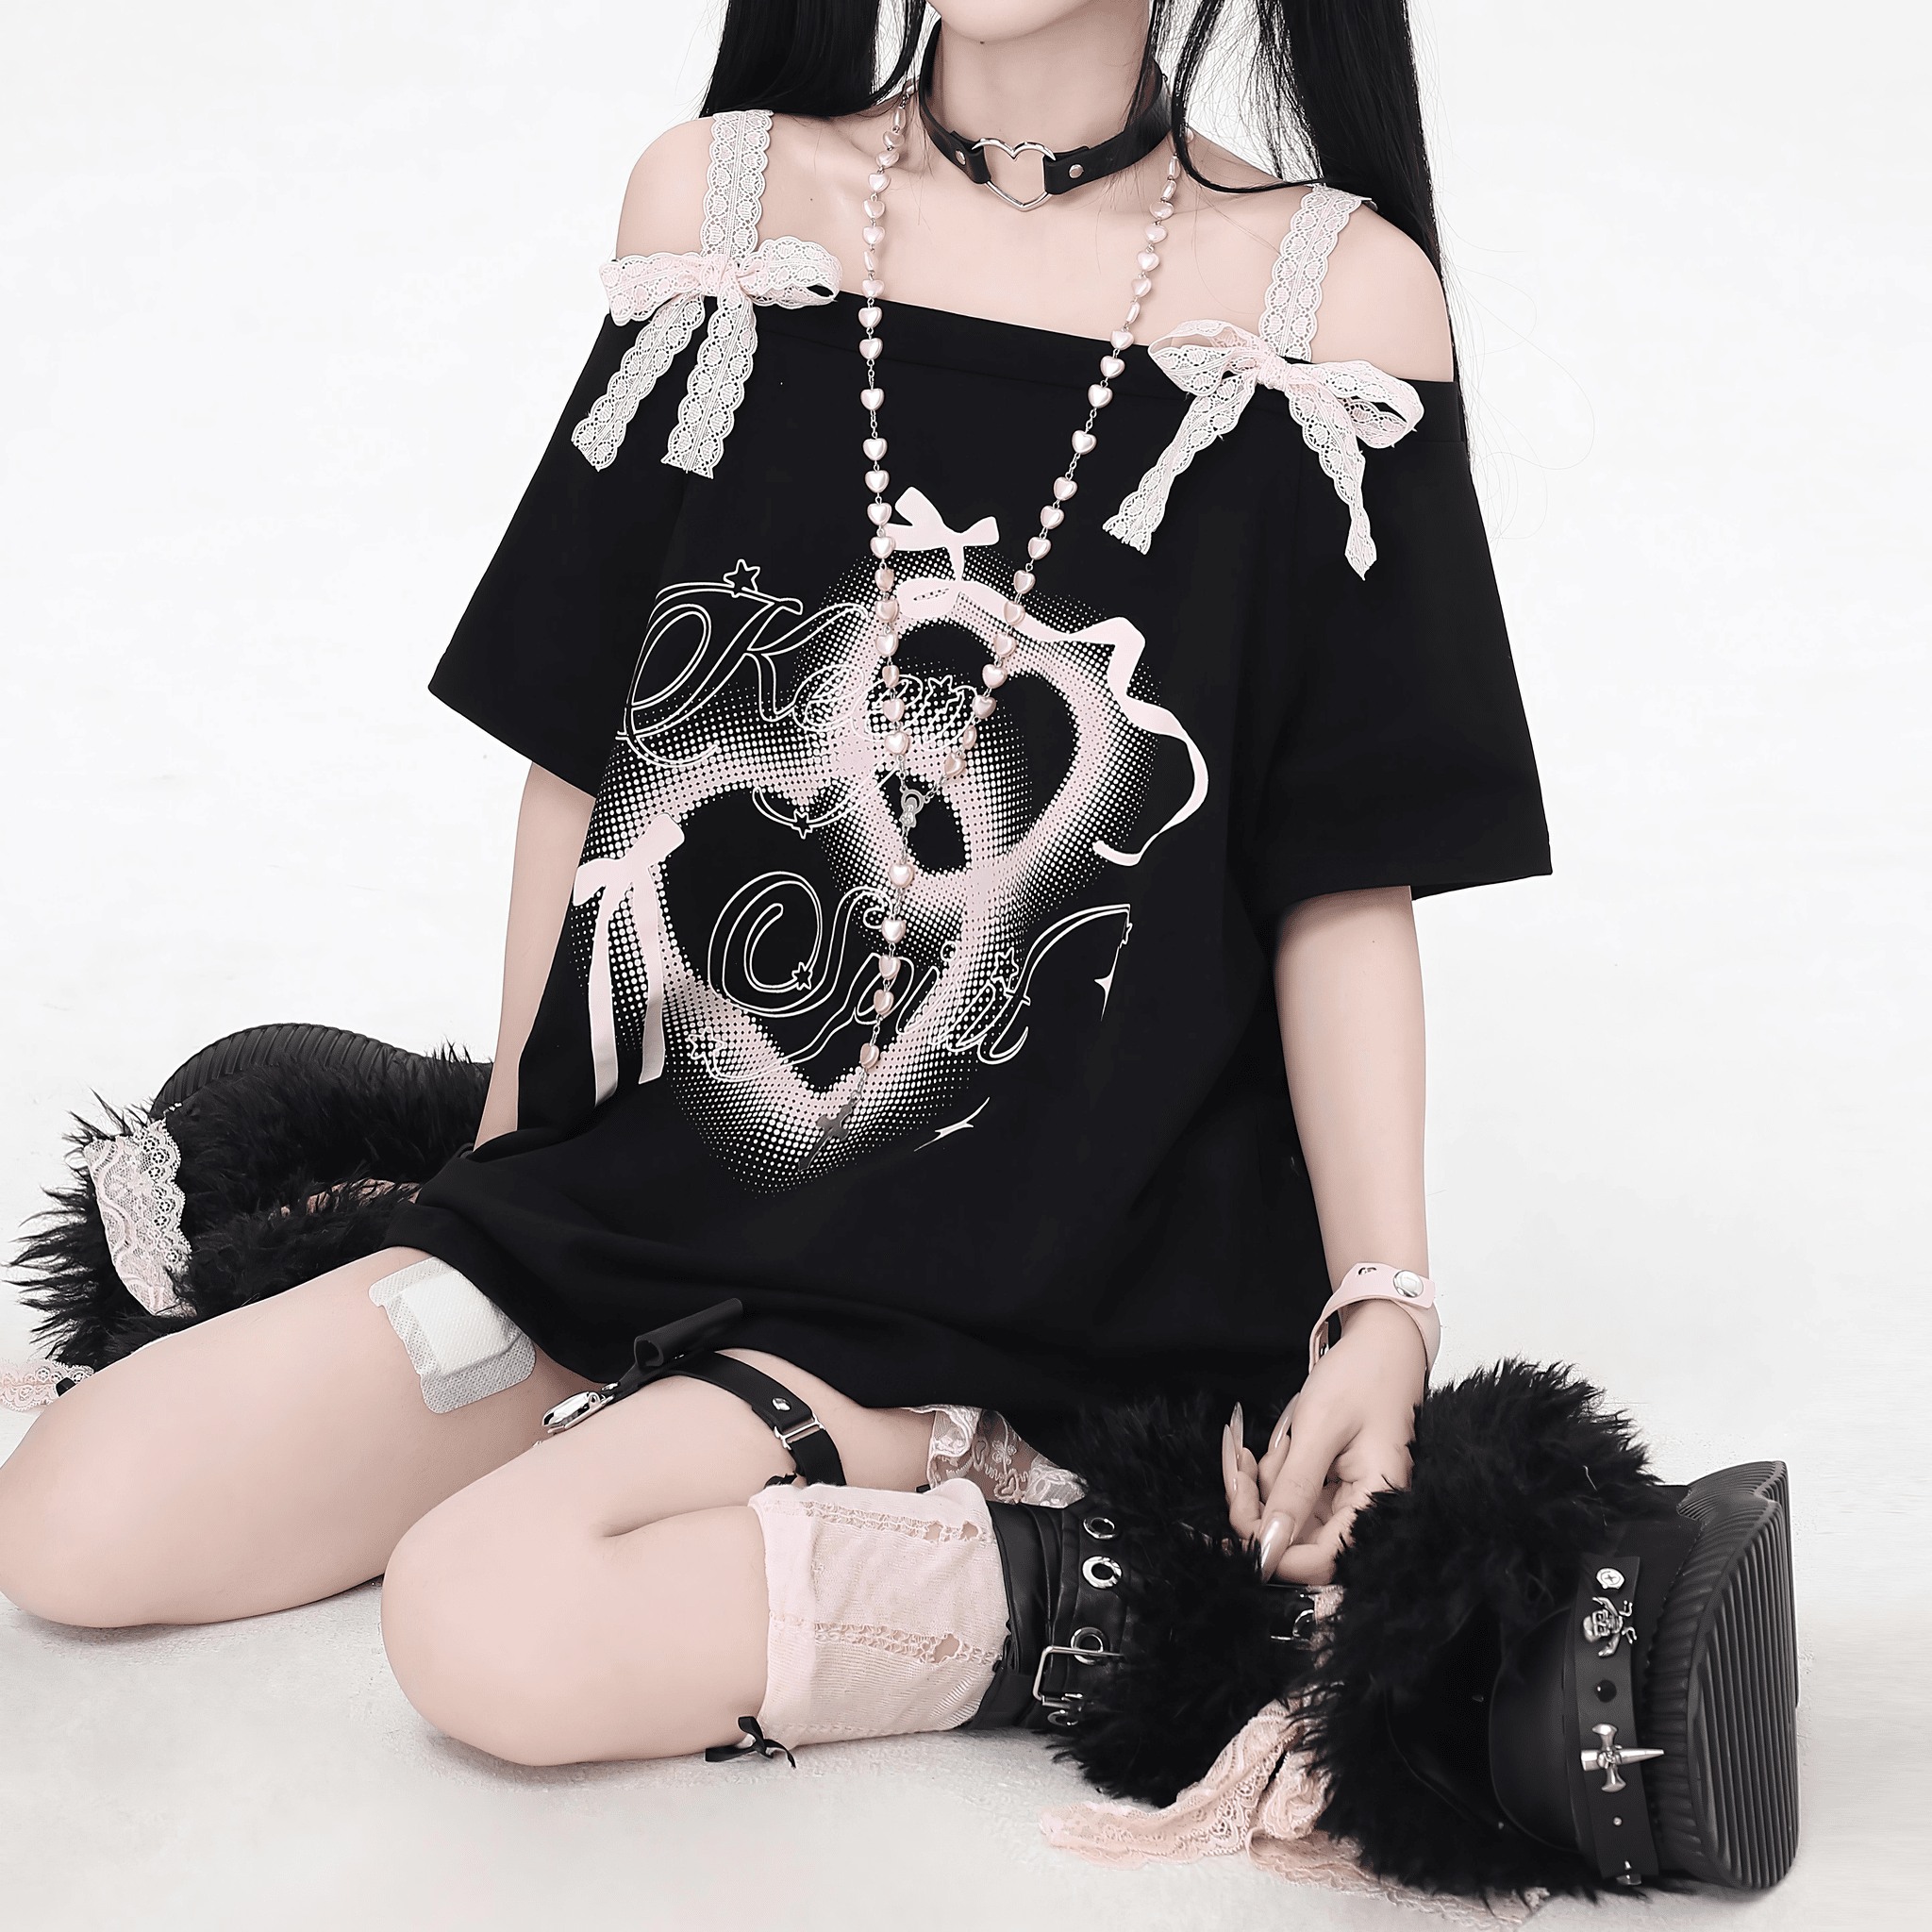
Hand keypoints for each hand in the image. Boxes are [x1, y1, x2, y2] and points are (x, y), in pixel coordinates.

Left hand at [1220, 1299, 1425, 1583]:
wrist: (1381, 1341)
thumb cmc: (1362, 1376)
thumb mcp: (1320, 1428)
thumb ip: (1294, 1489)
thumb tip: (1269, 1547)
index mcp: (1375, 1502)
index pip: (1321, 1561)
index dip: (1274, 1554)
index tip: (1235, 1533)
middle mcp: (1364, 1510)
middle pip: (1297, 1542)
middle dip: (1256, 1511)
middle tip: (1237, 1469)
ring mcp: (1346, 1499)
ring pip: (1286, 1519)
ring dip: (1260, 1489)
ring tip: (1258, 1446)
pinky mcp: (1332, 1486)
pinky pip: (1290, 1497)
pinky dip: (1272, 1476)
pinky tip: (1271, 1446)